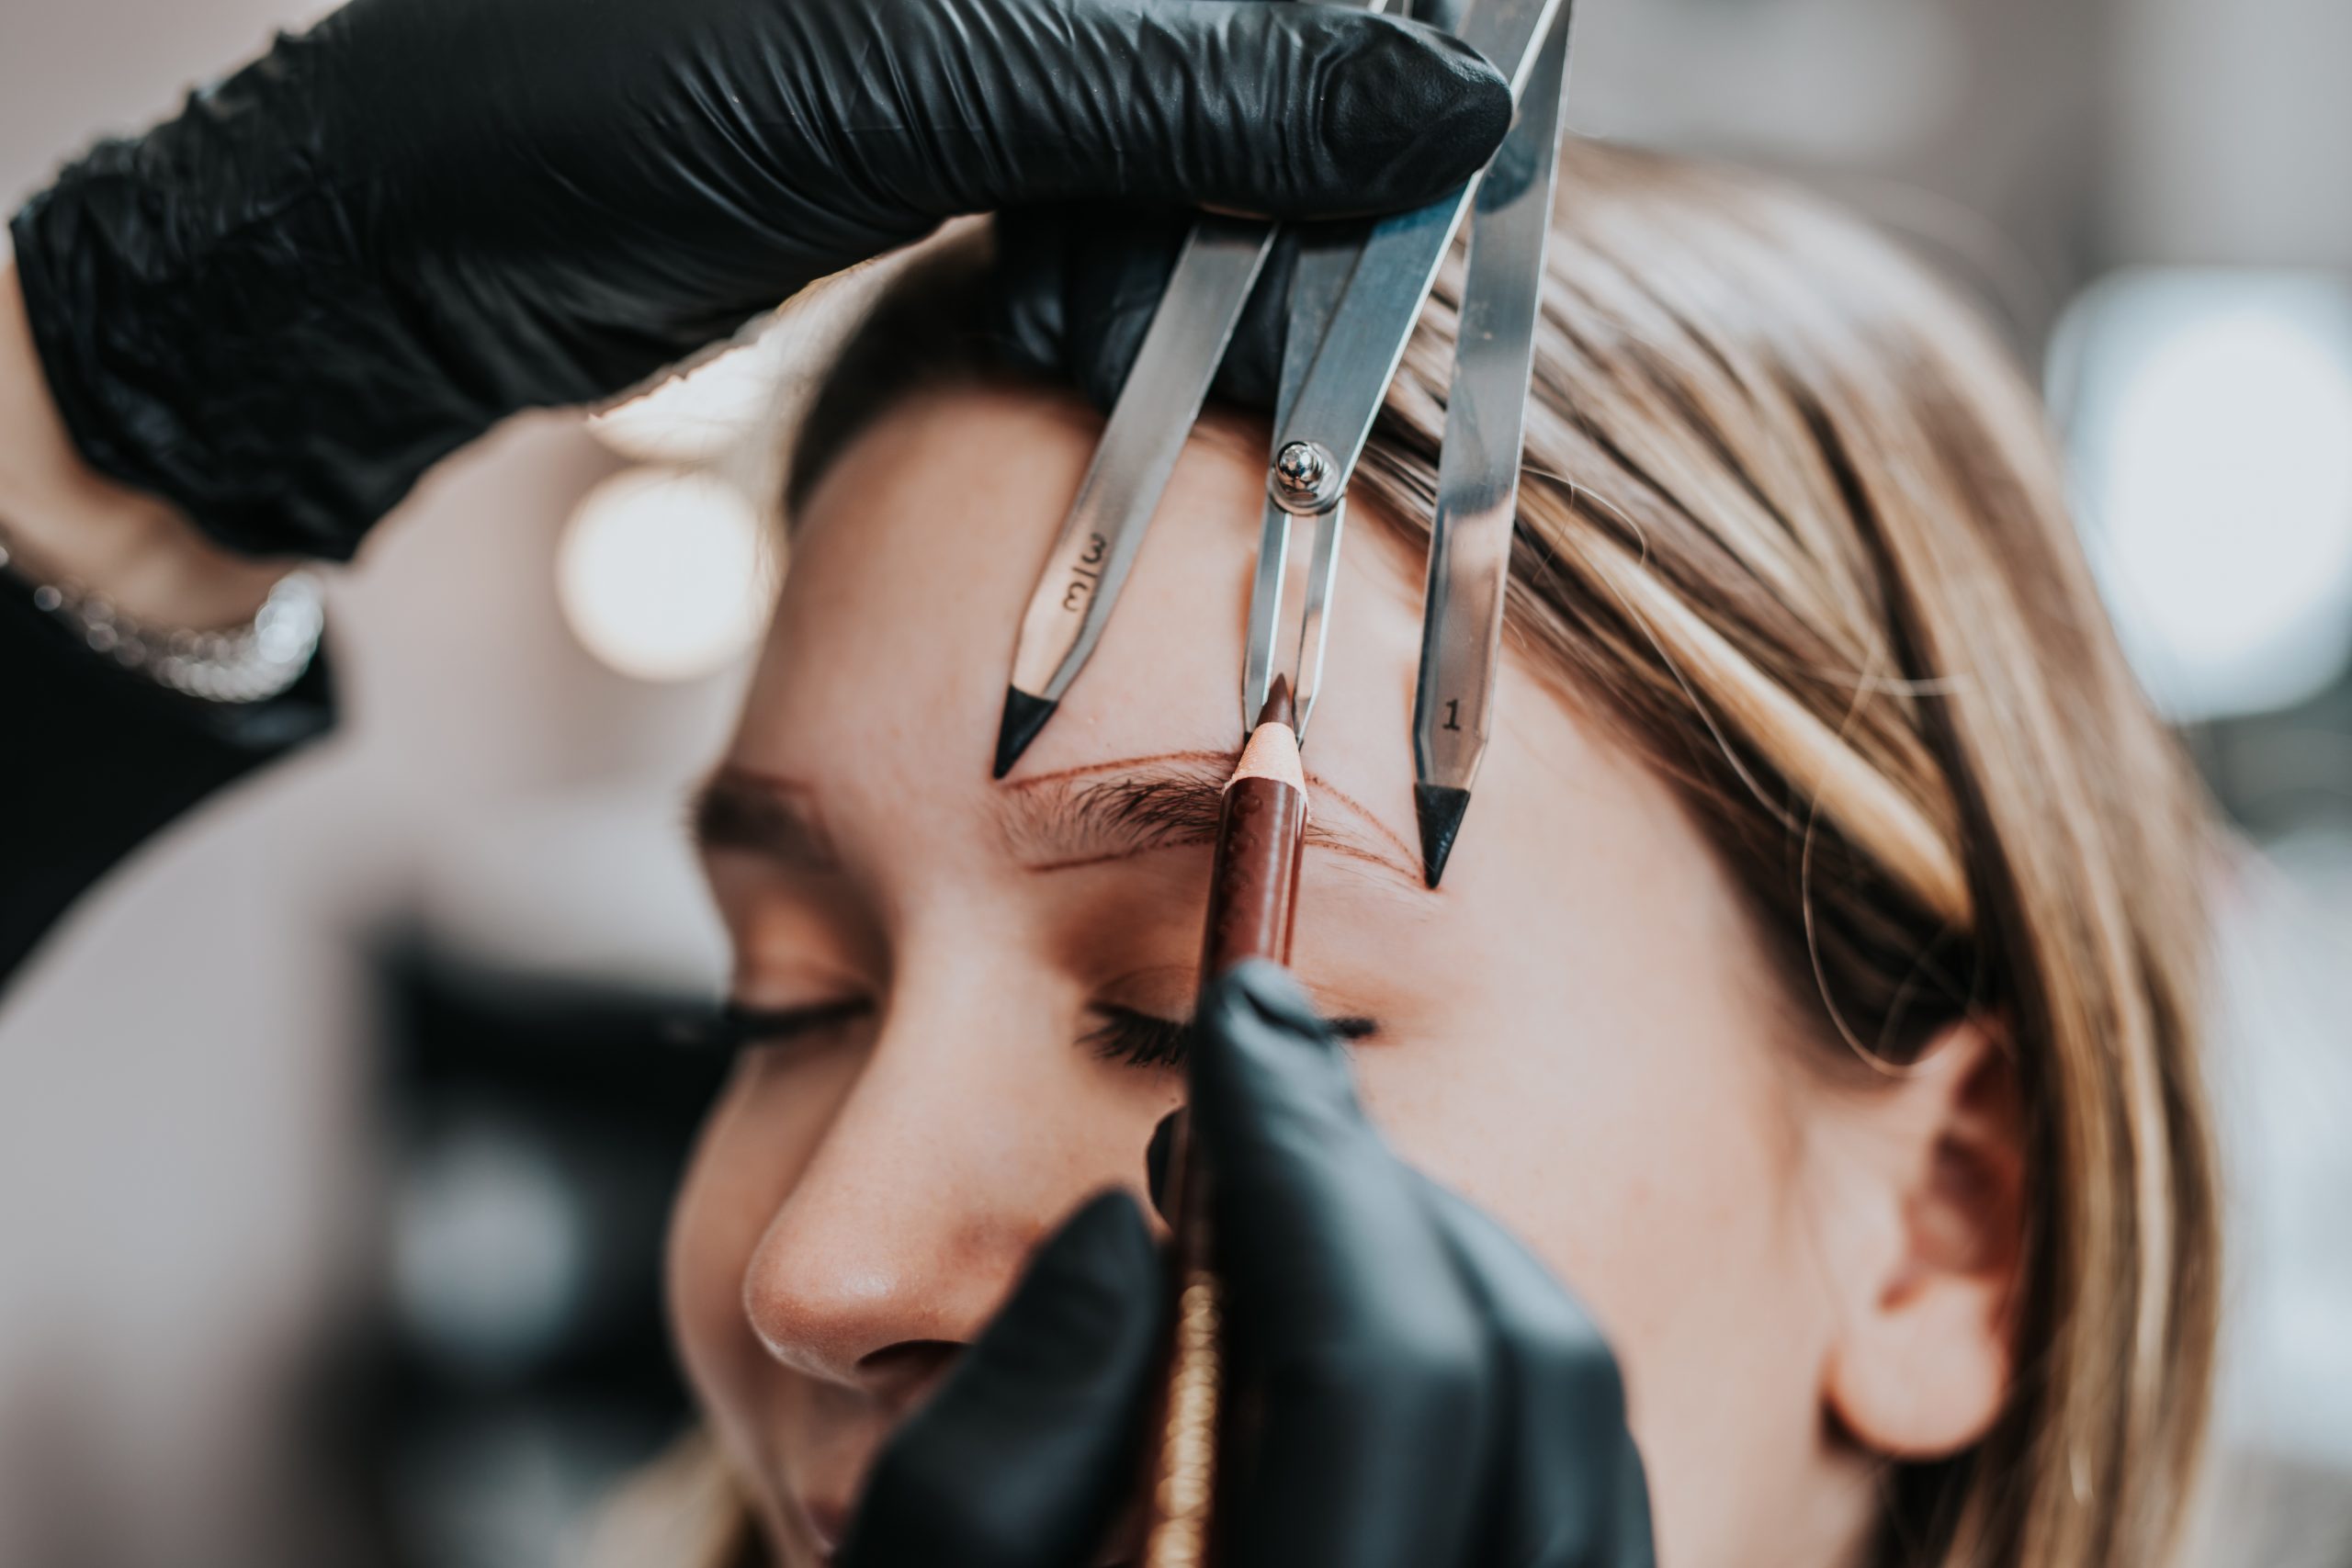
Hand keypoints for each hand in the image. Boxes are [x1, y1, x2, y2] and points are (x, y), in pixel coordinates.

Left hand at [9, 0, 1509, 560]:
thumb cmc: (595, 124)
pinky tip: (1041, 321)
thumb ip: (1186, 87)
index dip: (1376, 52)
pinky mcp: (935, 124)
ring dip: (1189, 257)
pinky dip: (1106, 278)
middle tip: (1287, 314)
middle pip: (1240, 49)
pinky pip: (1097, 191)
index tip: (1450, 161)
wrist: (403, 260)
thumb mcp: (912, 91)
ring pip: (1182, 133)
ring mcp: (971, 38)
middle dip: (1272, 181)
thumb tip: (1440, 105)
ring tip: (1088, 319)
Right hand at [836, 960, 1654, 1567]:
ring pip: (1580, 1418)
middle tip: (1252, 1091)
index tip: (1240, 1012)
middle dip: (1380, 1187)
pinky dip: (1481, 1364)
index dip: (1308, 1161)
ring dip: (1436, 1261)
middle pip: (1528, 1369)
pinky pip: (1580, 1486)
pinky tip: (1335, 1329)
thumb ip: (992, 1450)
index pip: (1386, 1374)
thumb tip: (1124, 1230)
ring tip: (1280, 1209)